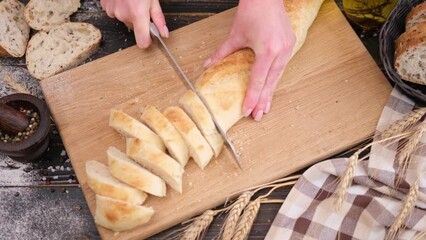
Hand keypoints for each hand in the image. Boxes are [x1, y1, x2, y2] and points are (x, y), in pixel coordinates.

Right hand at [100, 0, 168, 47]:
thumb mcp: (153, 0)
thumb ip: (159, 19)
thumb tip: (164, 33)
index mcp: (138, 14)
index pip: (142, 42)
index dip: (147, 40)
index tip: (150, 36)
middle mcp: (123, 15)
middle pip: (134, 28)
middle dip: (139, 20)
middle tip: (141, 6)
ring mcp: (112, 10)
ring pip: (124, 19)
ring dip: (128, 12)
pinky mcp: (105, 5)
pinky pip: (115, 12)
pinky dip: (119, 7)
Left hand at [203, 0, 294, 120]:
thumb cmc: (251, 11)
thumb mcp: (235, 35)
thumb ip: (222, 53)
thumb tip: (207, 65)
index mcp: (267, 49)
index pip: (258, 80)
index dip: (252, 97)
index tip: (248, 111)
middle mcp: (280, 50)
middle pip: (270, 82)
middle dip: (263, 100)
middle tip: (258, 116)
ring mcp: (288, 47)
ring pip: (278, 76)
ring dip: (270, 92)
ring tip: (265, 107)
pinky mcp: (291, 44)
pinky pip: (282, 66)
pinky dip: (275, 79)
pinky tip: (271, 88)